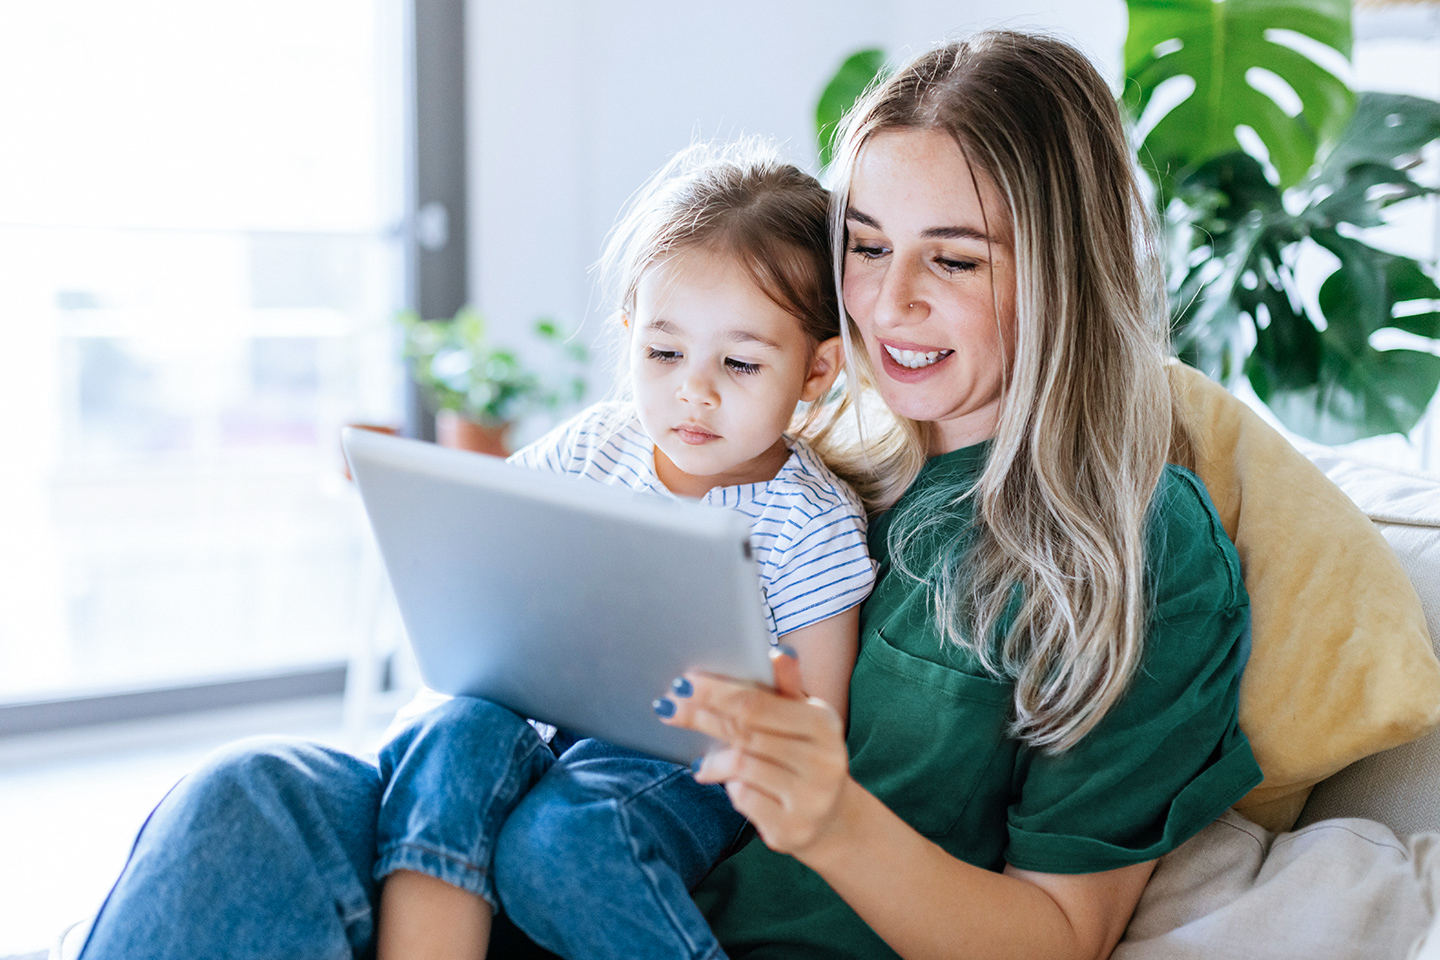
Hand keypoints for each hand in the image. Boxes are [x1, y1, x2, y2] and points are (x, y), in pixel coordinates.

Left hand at [657, 646, 853, 859]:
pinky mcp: (792, 829)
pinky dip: (729, 788)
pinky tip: (728, 784)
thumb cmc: (805, 755)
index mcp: (823, 723)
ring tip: (700, 760)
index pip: (757, 703)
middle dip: (701, 717)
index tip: (682, 683)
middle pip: (744, 732)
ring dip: (714, 760)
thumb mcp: (803, 718)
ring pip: (741, 766)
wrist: (831, 819)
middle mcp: (823, 760)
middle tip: (666, 707)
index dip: (715, 692)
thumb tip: (777, 652)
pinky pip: (744, 800)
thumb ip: (786, 686)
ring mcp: (810, 798)